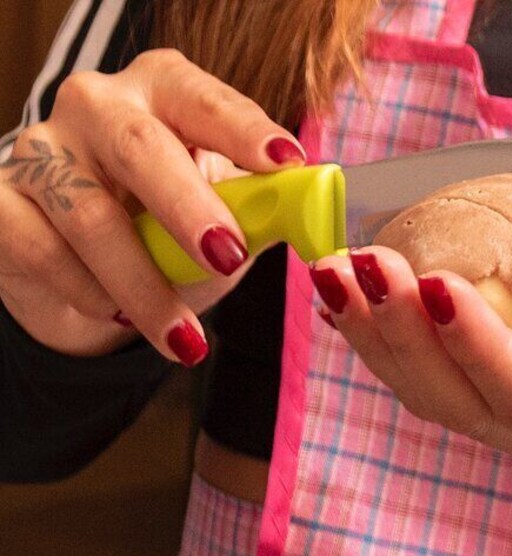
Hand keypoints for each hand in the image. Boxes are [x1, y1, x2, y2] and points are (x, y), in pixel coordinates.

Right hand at [0, 49, 303, 364]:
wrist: (91, 275)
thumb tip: (309, 217)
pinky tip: (117, 317)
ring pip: (91, 215)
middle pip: (140, 148)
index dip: (245, 130)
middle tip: (228, 257)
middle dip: (188, 208)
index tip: (286, 163)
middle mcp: (98, 105)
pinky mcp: (2, 201)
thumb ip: (259, 210)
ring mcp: (41, 149)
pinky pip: (41, 250)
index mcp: (163, 92)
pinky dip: (88, 293)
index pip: (205, 101)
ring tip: (183, 335)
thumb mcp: (222, 216)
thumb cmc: (168, 233)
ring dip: (145, 285)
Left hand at [310, 194, 511, 478]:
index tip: (435, 283)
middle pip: (473, 405)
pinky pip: (430, 370)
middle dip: (409, 338)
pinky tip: (346, 294)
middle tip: (366, 265)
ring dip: (379, 335)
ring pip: (437, 394)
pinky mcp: (497, 385)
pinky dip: (384, 331)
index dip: (485, 350)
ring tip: (337, 273)